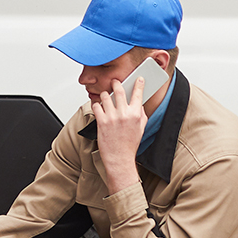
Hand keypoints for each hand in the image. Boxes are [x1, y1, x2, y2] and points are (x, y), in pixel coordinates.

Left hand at [91, 77, 146, 192]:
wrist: (119, 158)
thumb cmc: (129, 145)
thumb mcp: (141, 129)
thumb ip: (141, 115)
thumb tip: (139, 103)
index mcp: (135, 115)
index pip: (138, 93)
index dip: (138, 83)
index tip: (137, 79)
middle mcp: (124, 114)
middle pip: (119, 90)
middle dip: (116, 83)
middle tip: (115, 82)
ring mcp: (112, 117)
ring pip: (106, 96)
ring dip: (105, 95)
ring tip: (106, 97)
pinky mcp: (101, 121)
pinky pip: (96, 106)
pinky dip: (97, 105)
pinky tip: (99, 107)